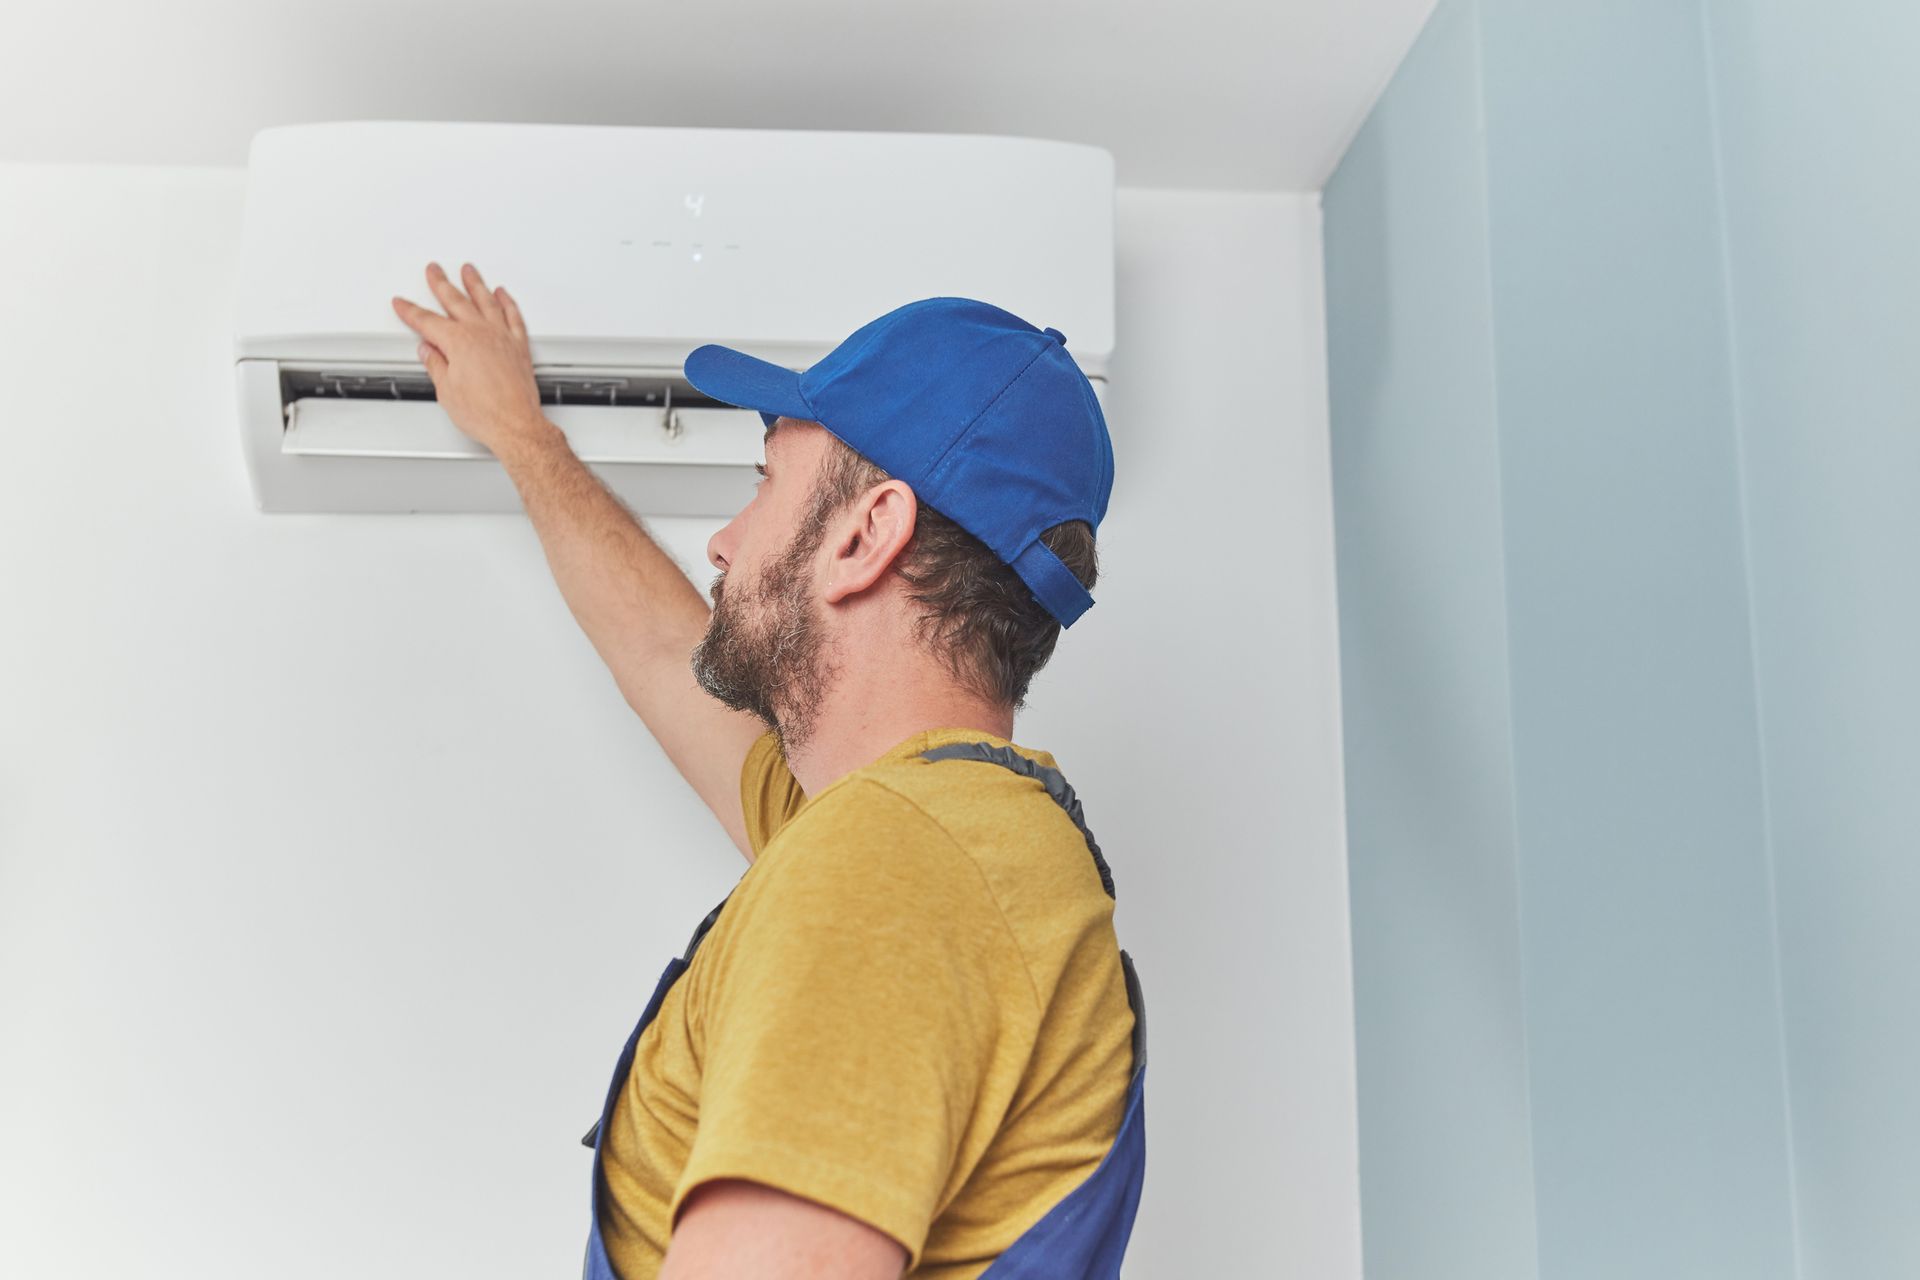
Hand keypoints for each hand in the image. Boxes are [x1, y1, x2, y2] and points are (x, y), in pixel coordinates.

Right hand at [391, 262, 546, 457]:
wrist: (516, 425)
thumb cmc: (485, 413)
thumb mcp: (446, 391)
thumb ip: (436, 366)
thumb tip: (429, 352)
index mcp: (458, 342)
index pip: (427, 321)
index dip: (411, 311)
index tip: (402, 303)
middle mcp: (481, 334)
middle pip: (456, 301)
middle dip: (441, 283)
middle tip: (433, 270)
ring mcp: (502, 338)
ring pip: (486, 301)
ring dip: (475, 283)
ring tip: (468, 269)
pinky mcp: (519, 347)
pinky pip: (513, 316)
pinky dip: (507, 302)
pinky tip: (502, 294)